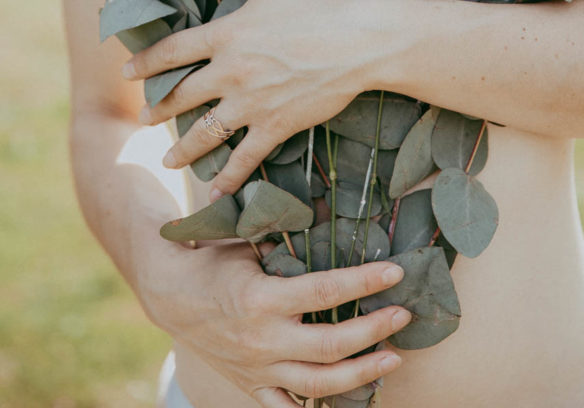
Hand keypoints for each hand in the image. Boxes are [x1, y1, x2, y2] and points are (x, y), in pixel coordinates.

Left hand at [124, 0, 374, 195]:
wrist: (360, 41)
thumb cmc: (320, 3)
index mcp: (226, 35)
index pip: (173, 51)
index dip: (145, 62)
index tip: (126, 72)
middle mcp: (231, 73)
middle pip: (181, 96)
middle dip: (158, 110)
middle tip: (143, 119)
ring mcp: (252, 104)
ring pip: (205, 133)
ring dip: (182, 150)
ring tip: (168, 160)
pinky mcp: (276, 126)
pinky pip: (245, 157)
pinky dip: (229, 178)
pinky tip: (215, 193)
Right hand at [146, 240, 409, 407]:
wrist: (170, 294)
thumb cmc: (213, 258)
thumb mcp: (247, 238)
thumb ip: (286, 229)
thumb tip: (330, 204)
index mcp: (262, 299)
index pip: (325, 293)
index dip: (364, 282)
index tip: (395, 272)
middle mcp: (263, 340)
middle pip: (331, 345)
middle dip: (374, 331)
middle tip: (403, 315)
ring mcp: (258, 369)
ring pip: (319, 385)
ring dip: (362, 373)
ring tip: (393, 358)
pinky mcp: (252, 386)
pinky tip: (352, 397)